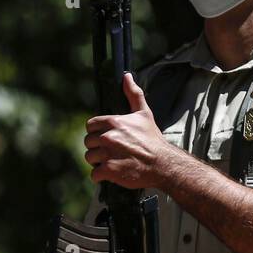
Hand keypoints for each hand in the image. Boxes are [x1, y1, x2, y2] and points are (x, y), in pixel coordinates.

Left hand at [84, 73, 175, 188]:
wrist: (163, 164)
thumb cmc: (153, 139)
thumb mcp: (144, 114)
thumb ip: (133, 94)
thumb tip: (126, 76)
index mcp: (114, 121)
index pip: (91, 126)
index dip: (98, 132)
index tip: (109, 138)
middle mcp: (108, 136)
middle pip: (88, 142)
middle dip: (98, 148)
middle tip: (114, 151)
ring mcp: (108, 154)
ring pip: (90, 158)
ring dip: (99, 162)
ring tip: (115, 161)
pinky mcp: (109, 170)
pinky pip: (94, 174)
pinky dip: (102, 176)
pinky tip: (114, 172)